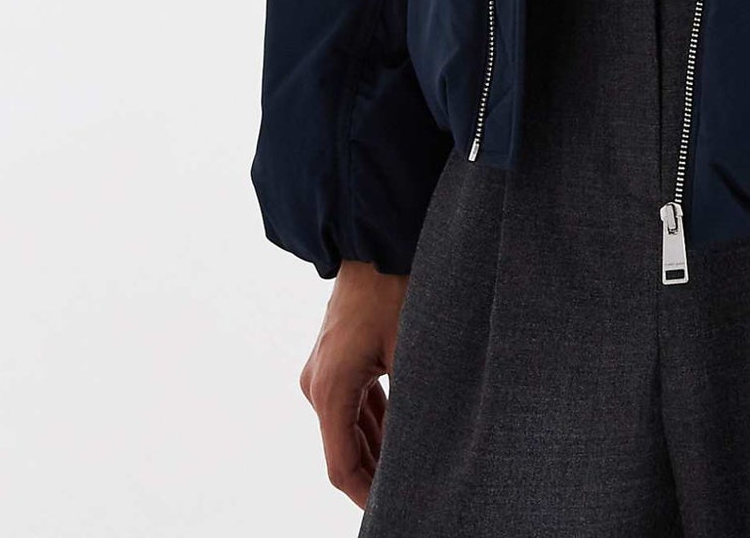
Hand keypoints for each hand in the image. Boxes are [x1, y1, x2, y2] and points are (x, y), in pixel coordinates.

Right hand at [299, 258, 410, 508]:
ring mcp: (323, 371)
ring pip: (349, 428)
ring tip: (414, 471)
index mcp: (331, 389)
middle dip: (376, 476)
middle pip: (345, 449)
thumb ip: (414, 402)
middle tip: (412, 494)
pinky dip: (375, 424)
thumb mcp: (412, 350)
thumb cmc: (396, 289)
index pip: (341, 465)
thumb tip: (431, 447)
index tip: (391, 512)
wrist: (375, 240)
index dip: (366, 495)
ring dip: (378, 450)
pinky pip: (352, 404)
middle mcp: (318, 384)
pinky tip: (404, 437)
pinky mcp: (334, 359)